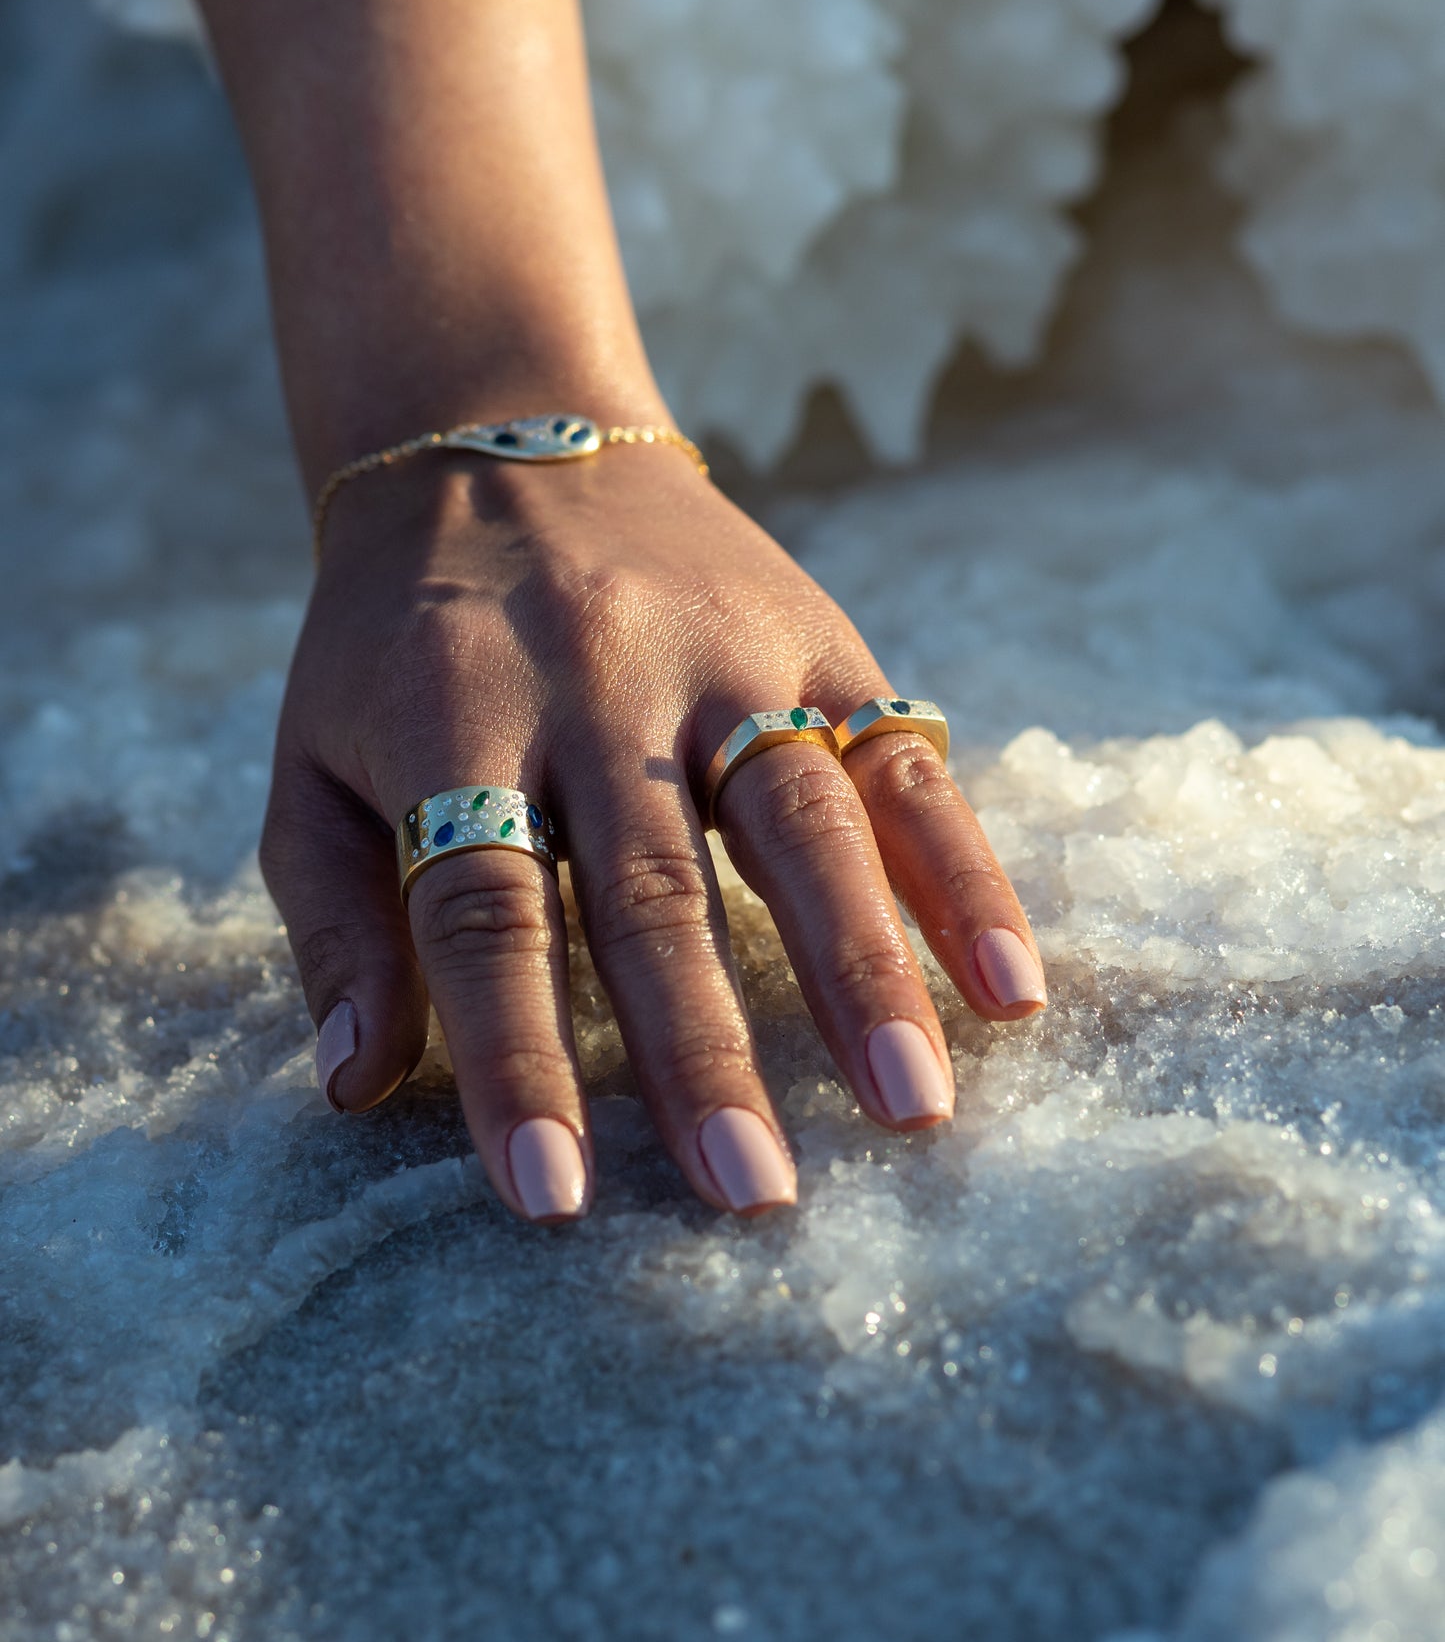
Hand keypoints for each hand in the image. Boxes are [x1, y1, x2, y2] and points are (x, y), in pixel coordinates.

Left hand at [259, 422, 1046, 1223]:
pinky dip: (961, 876)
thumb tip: (353, 1088)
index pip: (483, 915)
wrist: (495, 440)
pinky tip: (1008, 986)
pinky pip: (901, 764)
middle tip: (752, 1194)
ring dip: (862, 969)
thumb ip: (332, 918)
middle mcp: (596, 686)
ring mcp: (722, 656)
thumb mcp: (309, 760)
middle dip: (705, 1051)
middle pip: (656, 888)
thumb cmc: (393, 646)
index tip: (552, 1200)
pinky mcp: (818, 638)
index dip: (516, 1059)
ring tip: (911, 1107)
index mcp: (453, 721)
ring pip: (800, 821)